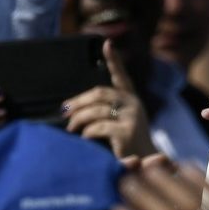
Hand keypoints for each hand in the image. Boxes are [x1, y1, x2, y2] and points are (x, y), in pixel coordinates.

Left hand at [62, 40, 155, 157]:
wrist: (144, 166)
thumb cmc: (125, 145)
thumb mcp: (117, 123)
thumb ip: (101, 112)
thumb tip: (69, 109)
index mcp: (131, 99)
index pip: (121, 76)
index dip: (114, 59)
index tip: (107, 43)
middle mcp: (134, 104)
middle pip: (99, 93)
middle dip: (78, 102)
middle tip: (64, 112)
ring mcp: (132, 117)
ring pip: (96, 110)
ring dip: (79, 119)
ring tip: (71, 129)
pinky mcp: (127, 132)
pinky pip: (98, 126)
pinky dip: (87, 132)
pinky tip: (84, 139)